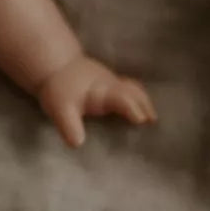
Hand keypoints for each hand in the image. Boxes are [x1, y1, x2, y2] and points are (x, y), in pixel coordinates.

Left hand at [37, 55, 156, 148]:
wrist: (56, 66)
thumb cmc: (59, 90)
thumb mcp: (60, 109)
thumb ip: (70, 126)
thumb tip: (78, 144)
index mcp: (102, 92)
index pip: (122, 98)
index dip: (132, 108)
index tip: (140, 120)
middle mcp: (112, 85)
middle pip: (134, 92)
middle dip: (145, 105)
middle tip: (153, 121)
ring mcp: (113, 82)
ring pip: (134, 88)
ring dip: (144, 101)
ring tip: (151, 119)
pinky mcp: (111, 83)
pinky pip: (129, 89)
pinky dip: (138, 98)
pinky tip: (140, 110)